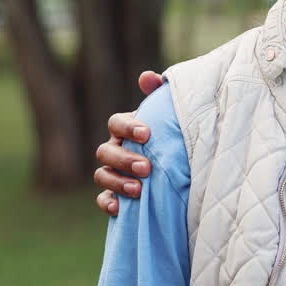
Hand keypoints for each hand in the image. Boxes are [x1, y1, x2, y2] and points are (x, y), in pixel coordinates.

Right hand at [93, 71, 164, 215]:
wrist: (183, 168)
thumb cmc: (175, 134)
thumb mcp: (172, 116)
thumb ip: (161, 95)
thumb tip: (147, 77)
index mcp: (126, 128)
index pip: (115, 123)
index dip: (128, 127)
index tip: (147, 134)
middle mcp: (115, 148)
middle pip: (105, 151)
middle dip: (124, 159)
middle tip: (146, 167)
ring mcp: (113, 172)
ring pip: (101, 175)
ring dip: (117, 182)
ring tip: (139, 189)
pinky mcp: (115, 194)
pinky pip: (103, 199)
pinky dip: (108, 202)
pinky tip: (119, 208)